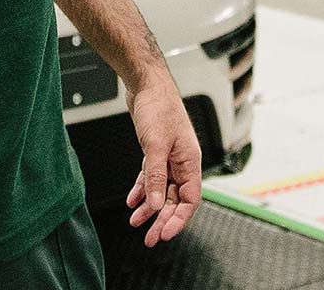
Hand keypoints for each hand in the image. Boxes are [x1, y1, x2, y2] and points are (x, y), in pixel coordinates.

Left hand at [124, 73, 201, 246]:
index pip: (190, 200)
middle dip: (162, 219)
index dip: (178, 219)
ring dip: (149, 207)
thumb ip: (155, 176)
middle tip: (149, 238)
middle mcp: (183, 162)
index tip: (164, 233)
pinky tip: (132, 201)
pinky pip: (151, 178)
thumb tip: (156, 205)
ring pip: (162, 190)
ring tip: (136, 223)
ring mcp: (169, 157)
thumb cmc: (158, 107)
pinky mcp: (155, 152)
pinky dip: (142, 190)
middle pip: (175, 199)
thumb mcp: (155, 144)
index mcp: (191, 161)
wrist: (146, 84)